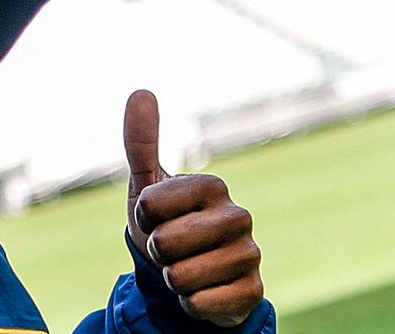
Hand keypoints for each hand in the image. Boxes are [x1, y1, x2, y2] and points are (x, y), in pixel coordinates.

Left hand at [124, 90, 262, 327]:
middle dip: (157, 252)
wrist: (190, 275)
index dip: (143, 217)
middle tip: (170, 249)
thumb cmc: (167, 224)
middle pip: (166, 243)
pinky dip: (190, 303)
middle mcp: (238, 216)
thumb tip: (141, 91)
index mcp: (212, 186)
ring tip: (185, 269)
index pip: (151, 204)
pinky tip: (201, 292)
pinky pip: (201, 304)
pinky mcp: (253, 291)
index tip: (155, 217)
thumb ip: (141, 141)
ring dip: (172, 279)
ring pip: (181, 277)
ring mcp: (250, 254)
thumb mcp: (147, 184)